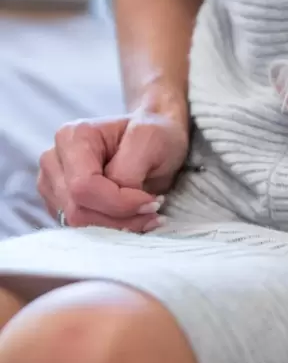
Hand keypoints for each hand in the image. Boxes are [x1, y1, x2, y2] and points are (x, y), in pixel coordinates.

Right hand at [37, 108, 188, 231]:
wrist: (158, 137)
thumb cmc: (156, 134)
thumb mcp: (150, 141)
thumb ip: (128, 172)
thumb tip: (116, 203)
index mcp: (72, 138)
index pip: (83, 187)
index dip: (119, 203)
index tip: (153, 202)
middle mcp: (55, 160)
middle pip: (77, 210)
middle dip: (121, 217)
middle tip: (154, 210)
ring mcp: (54, 184)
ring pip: (78, 223)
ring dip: (118, 225)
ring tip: (148, 212)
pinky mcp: (62, 203)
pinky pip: (81, 229)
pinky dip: (112, 228)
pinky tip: (134, 217)